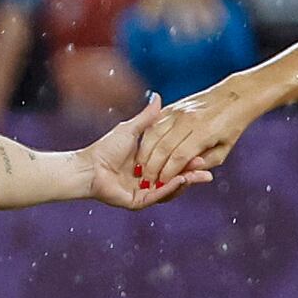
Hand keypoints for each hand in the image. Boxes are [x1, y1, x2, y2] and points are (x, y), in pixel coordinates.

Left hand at [80, 98, 203, 210]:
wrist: (88, 166)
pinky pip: (158, 196)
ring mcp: (145, 193)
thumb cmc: (106, 148)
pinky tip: (182, 179)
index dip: (190, 157)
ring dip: (186, 181)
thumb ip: (148, 117)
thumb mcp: (133, 129)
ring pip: (171, 189)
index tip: (204, 150)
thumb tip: (157, 96)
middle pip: (177, 177)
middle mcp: (149, 180)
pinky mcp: (138, 202)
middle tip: (209, 168)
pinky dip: (171, 188)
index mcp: (150, 165)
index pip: (175, 162)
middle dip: (193, 172)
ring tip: (201, 174)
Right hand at [131, 87, 257, 194]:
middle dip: (153, 168)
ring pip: (153, 135)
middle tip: (147, 181)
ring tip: (142, 169)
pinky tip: (144, 153)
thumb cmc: (232, 127)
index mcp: (205, 131)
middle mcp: (188, 119)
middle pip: (163, 147)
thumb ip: (204, 163)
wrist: (234, 96)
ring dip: (145, 155)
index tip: (160, 186)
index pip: (179, 156)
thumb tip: (183, 174)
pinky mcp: (171, 107)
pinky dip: (145, 140)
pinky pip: (152, 125)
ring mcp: (178, 111)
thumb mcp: (223, 150)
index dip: (168, 173)